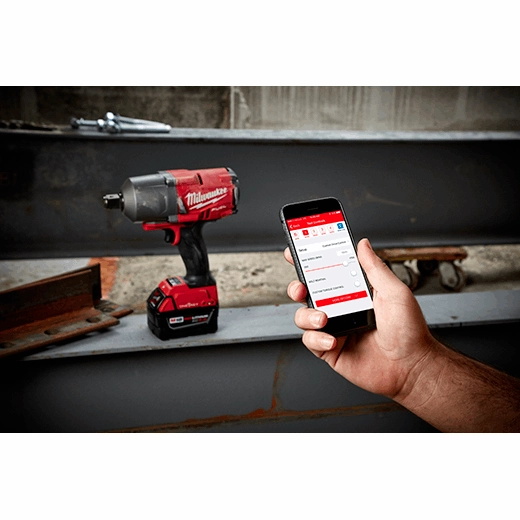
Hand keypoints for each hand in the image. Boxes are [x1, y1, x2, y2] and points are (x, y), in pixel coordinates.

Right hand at [285, 238, 437, 399]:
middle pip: (307, 293)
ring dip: (307, 315)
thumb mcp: (394, 292)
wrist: (411, 367)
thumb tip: (363, 245)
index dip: (309, 262)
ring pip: (303, 317)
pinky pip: (310, 341)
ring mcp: (333, 329)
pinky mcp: (329, 350)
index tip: (297, 251)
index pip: (326, 273)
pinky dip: (316, 339)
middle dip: (297, 287)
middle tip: (302, 288)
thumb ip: (375, 268)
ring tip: (323, 319)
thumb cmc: (409, 331)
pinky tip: (331, 339)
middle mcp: (340, 309)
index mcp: (353, 292)